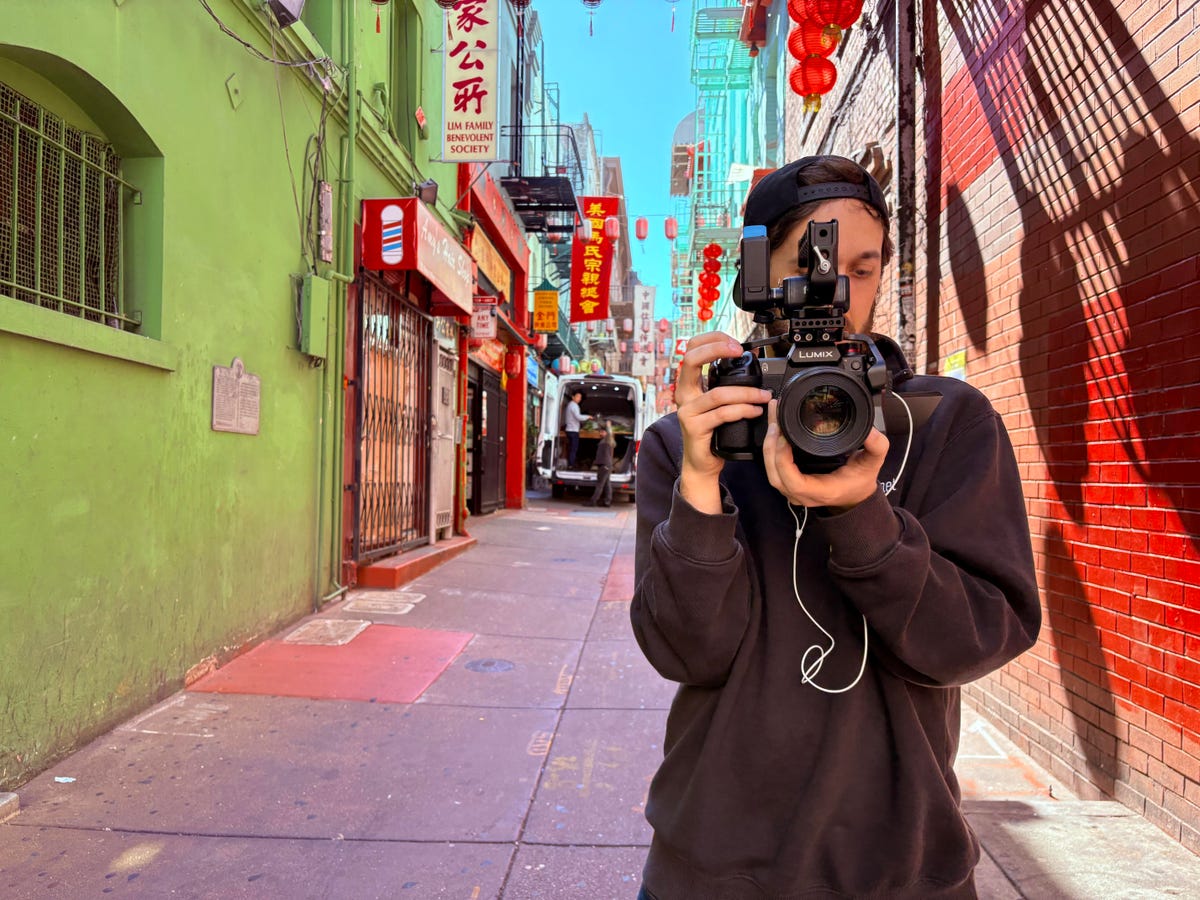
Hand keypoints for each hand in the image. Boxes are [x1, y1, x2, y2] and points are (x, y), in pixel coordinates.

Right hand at [674, 332, 772, 512]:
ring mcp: (687, 412)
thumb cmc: (712, 431)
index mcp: (689, 384)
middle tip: (738, 351)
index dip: (711, 340)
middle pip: (691, 360)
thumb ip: (727, 384)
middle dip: (717, 349)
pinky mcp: (695, 428)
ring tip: (764, 396)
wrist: (703, 462)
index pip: (691, 349)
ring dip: (746, 392)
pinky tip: (754, 411)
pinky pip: (722, 414)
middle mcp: (684, 394)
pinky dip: (742, 410)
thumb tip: (750, 360)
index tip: (733, 343)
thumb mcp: (717, 403)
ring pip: (718, 393)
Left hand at [762, 400, 888, 510]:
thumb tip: (871, 432)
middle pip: (776, 475)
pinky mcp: (789, 483)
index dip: (783, 460)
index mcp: (822, 490)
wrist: (855, 496)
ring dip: (769, 446)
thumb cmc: (860, 481)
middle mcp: (804, 494)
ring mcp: (794, 491)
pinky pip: (774, 468)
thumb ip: (876, 446)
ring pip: (772, 472)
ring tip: (773, 419)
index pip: (793, 482)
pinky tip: (774, 429)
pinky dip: (771, 448)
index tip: (784, 437)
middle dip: (771, 447)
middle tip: (776, 420)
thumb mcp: (873, 463)